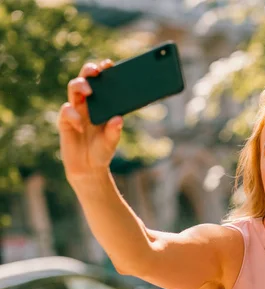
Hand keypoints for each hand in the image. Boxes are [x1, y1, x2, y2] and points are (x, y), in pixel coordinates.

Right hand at [57, 60, 122, 178]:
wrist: (89, 168)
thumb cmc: (102, 150)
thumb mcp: (111, 141)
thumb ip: (114, 131)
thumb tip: (118, 119)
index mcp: (102, 104)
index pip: (102, 83)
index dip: (104, 71)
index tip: (109, 64)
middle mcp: (88, 104)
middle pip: (85, 79)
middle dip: (89, 71)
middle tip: (96, 71)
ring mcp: (75, 110)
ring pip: (73, 89)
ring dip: (80, 86)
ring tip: (89, 92)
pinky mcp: (65, 121)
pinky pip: (66, 111)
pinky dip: (74, 116)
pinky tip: (80, 125)